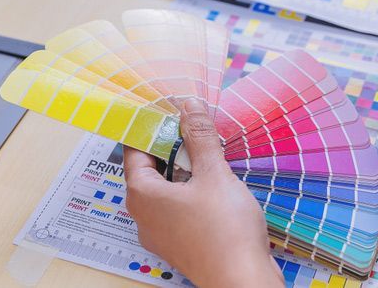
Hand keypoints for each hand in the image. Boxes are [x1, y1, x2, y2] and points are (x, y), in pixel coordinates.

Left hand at [123, 99, 282, 287]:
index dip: (152, 128)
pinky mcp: (178, 244)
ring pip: (165, 190)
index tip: (172, 112)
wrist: (242, 282)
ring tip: (209, 156)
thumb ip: (200, 137)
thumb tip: (188, 106)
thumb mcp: (214, 174)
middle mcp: (143, 215)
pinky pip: (177, 209)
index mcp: (141, 194)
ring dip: (185, 171)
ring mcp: (160, 233)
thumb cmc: (225, 230)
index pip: (135, 150)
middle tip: (195, 130)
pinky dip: (191, 193)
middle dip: (173, 149)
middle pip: (150, 169)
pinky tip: (215, 186)